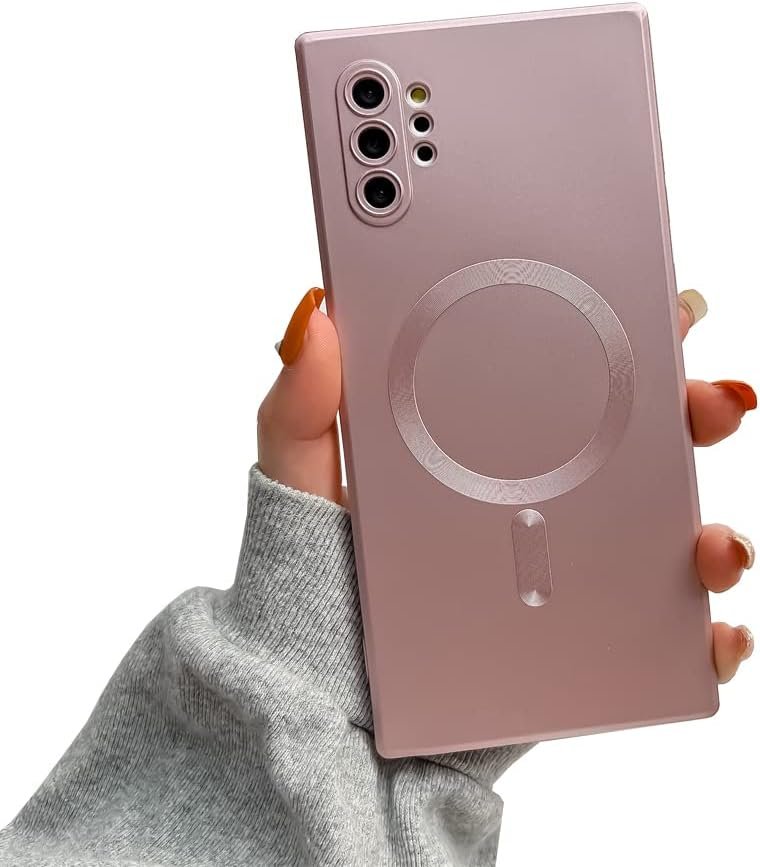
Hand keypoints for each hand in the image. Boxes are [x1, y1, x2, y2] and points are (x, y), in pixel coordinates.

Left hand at [257, 286, 755, 682]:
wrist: (327, 689)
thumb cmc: (317, 572)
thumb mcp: (300, 477)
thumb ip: (302, 403)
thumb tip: (314, 315)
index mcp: (479, 438)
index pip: (562, 368)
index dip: (620, 328)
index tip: (662, 305)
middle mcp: (532, 494)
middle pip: (635, 440)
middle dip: (690, 410)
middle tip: (709, 401)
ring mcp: (561, 566)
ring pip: (664, 534)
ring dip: (712, 529)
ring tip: (710, 540)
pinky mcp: (576, 637)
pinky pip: (659, 635)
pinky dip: (701, 633)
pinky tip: (708, 629)